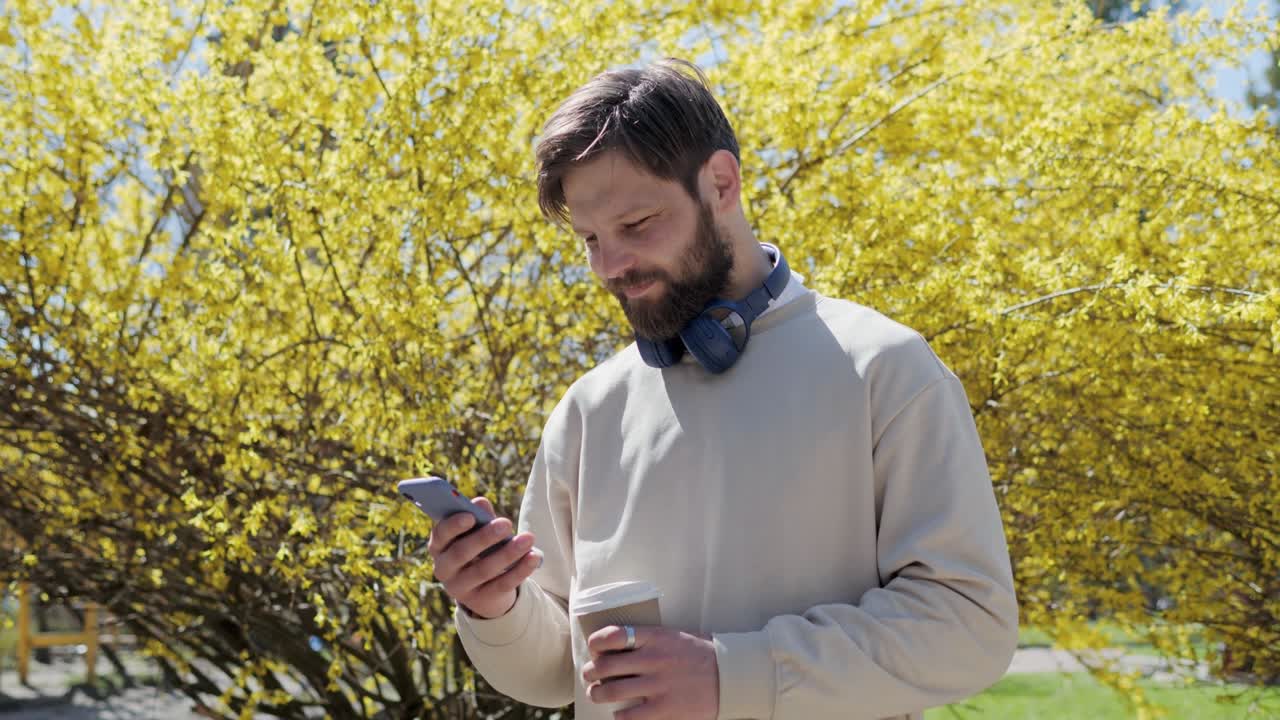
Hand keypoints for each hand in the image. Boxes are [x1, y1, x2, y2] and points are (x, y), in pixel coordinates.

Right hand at [427, 497, 541, 619]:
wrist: (483, 589)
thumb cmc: (478, 548)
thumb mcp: (475, 532)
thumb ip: (478, 516)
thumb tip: (480, 502)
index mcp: (439, 546)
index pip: (441, 535)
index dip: (453, 525)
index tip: (470, 516)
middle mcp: (444, 568)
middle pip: (461, 553)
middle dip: (485, 537)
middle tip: (506, 523)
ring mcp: (460, 587)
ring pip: (484, 570)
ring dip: (508, 553)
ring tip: (528, 538)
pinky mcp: (481, 600)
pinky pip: (501, 585)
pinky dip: (520, 570)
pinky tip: (533, 557)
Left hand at [581, 625, 718, 719]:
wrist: (730, 676)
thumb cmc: (701, 654)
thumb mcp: (675, 635)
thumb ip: (649, 639)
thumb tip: (617, 645)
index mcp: (655, 637)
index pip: (612, 635)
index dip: (596, 643)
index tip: (595, 648)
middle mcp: (653, 659)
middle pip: (604, 665)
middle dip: (590, 672)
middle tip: (590, 676)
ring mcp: (657, 685)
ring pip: (610, 691)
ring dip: (597, 694)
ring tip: (598, 694)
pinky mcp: (663, 709)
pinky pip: (627, 716)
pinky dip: (618, 715)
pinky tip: (620, 713)